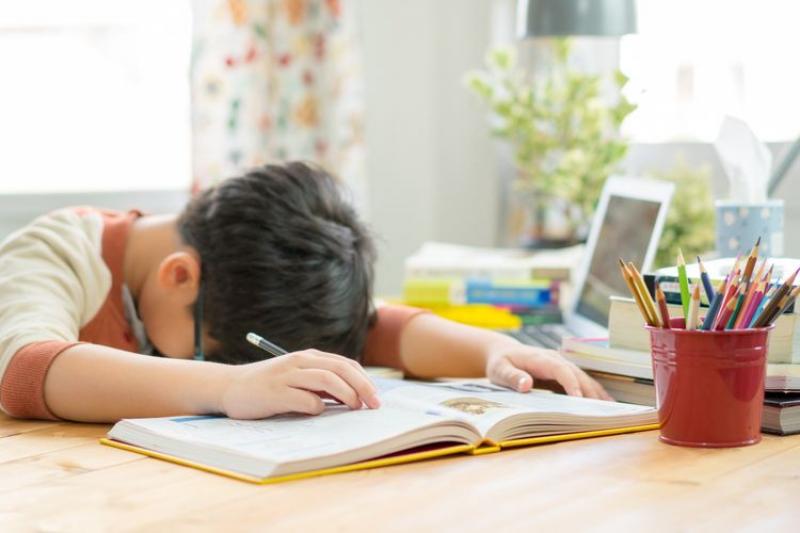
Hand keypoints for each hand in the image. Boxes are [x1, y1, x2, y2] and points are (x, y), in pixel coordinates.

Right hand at [219, 349, 380, 418]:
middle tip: (374, 405)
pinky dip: (317, 406)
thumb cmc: (269, 386)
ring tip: (354, 408)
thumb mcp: (299, 379)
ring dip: (346, 394)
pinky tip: (318, 412)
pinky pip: (304, 398)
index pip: (346, 364)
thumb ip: (322, 384)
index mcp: (309, 357)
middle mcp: (300, 362)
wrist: (230, 387)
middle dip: (363, 386)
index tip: (376, 398)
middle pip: (341, 369)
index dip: (365, 380)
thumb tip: (354, 396)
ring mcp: (287, 375)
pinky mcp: (275, 392)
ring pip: (327, 379)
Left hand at [485, 341, 611, 400]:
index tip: (579, 398)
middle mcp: (555, 360)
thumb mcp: (499, 370)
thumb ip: (512, 377)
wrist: (503, 352)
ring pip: (584, 378)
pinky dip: (594, 393)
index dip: (571, 383)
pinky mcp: (564, 374)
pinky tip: (607, 405)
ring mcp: (561, 366)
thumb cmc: (500, 362)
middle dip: (590, 392)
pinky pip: (582, 383)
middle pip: (577, 375)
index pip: (560, 369)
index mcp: (540, 358)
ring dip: (597, 393)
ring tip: (611, 411)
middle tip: (601, 412)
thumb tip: (526, 384)